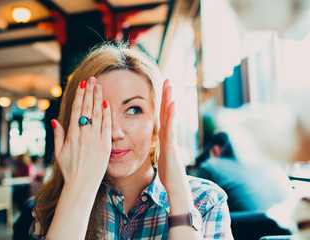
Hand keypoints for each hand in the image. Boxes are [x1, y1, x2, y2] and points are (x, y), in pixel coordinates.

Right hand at [52, 77, 111, 187]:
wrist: (81, 185)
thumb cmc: (69, 170)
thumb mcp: (59, 153)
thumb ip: (58, 135)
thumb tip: (55, 120)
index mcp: (72, 135)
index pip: (77, 110)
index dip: (80, 96)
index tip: (81, 85)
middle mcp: (84, 135)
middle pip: (87, 109)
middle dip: (89, 92)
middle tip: (92, 79)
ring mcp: (96, 140)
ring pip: (98, 115)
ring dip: (98, 99)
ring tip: (99, 86)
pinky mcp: (105, 146)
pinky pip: (107, 126)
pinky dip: (107, 114)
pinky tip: (106, 104)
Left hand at [158, 79, 187, 193]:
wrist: (176, 186)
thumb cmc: (169, 173)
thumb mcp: (162, 155)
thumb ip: (161, 145)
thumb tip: (158, 139)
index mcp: (165, 136)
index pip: (163, 114)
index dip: (162, 101)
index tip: (161, 86)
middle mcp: (169, 135)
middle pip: (168, 111)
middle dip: (167, 94)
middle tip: (167, 78)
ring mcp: (171, 139)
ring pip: (170, 116)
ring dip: (170, 100)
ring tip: (170, 85)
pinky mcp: (171, 146)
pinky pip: (171, 129)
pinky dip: (172, 116)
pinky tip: (172, 104)